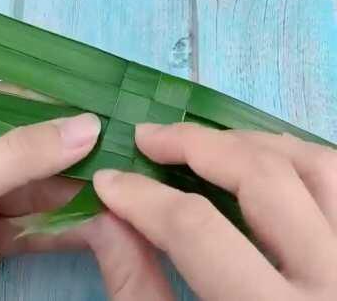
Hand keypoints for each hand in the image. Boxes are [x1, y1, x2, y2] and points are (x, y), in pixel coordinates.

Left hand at [0, 115, 171, 300]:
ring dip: (79, 193)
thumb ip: (17, 155)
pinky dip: (65, 228)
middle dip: (77, 154)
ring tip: (123, 191)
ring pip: (40, 187)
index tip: (107, 109)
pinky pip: (35, 225)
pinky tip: (100, 225)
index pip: (11, 102)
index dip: (58, 104)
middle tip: (127, 154)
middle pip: (33, 146)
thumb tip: (87, 125)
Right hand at [94, 123, 336, 300]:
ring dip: (252, 142)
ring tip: (204, 143)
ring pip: (316, 166)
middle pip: (264, 180)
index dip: (144, 197)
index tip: (109, 179)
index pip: (199, 232)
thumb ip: (138, 286)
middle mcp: (334, 285)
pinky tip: (261, 160)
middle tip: (152, 137)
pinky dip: (297, 158)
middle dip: (197, 146)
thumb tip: (107, 215)